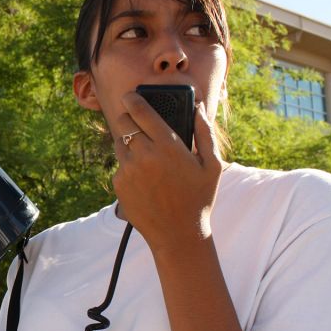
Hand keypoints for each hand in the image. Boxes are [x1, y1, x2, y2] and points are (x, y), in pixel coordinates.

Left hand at [112, 95, 222, 252]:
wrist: (178, 234)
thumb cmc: (199, 198)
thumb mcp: (211, 165)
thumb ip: (204, 132)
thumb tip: (197, 107)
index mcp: (168, 146)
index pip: (141, 111)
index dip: (133, 99)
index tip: (130, 95)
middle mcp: (144, 155)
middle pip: (124, 123)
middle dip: (129, 119)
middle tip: (136, 121)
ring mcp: (128, 170)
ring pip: (120, 144)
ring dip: (129, 143)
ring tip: (147, 156)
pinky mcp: (118, 184)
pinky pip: (120, 166)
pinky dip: (129, 167)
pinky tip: (146, 180)